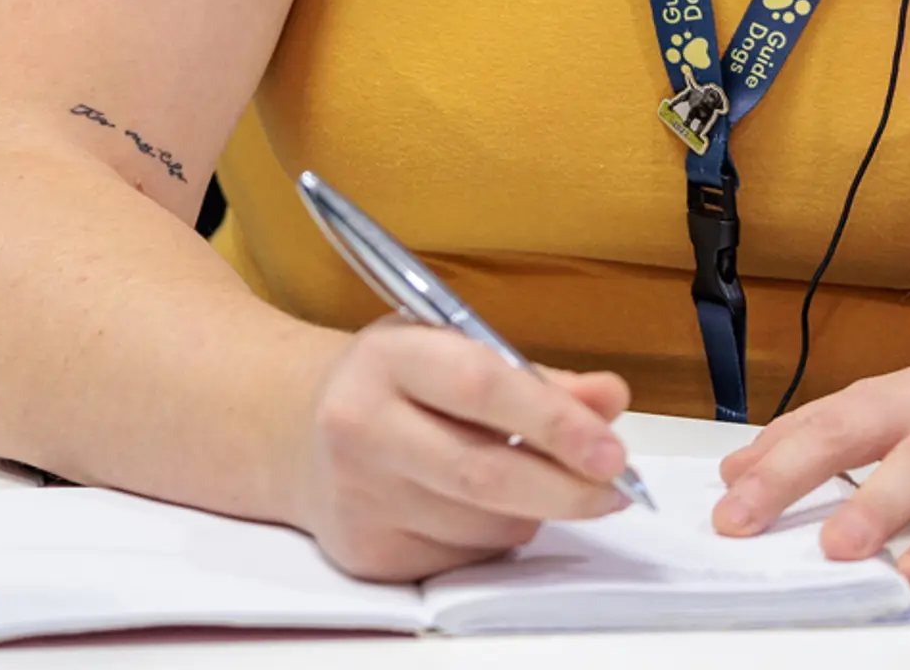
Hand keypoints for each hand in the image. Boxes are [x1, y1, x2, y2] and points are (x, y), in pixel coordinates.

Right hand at [281, 322, 637, 581]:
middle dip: (566, 488)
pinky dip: (492, 537)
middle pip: (484, 475)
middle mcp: (361, 427)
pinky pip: (464, 559)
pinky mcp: (366, 552)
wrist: (294, 431)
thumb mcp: (453, 350)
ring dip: (530, 512)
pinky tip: (473, 506)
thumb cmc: (393, 383)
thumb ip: (535, 377)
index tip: (612, 448)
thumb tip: (609, 400)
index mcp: (387, 358)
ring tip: (525, 482)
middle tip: (616, 489)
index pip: (481, 389)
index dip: (555, 422)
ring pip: (484, 526)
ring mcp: (358, 497)